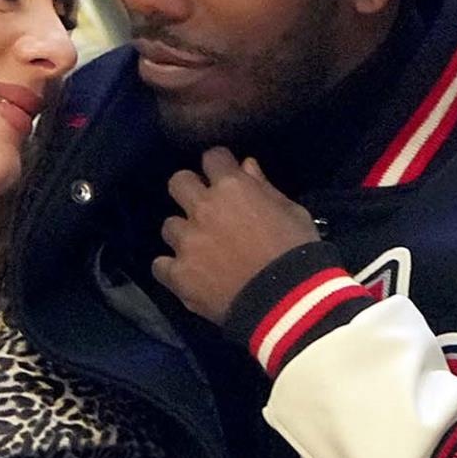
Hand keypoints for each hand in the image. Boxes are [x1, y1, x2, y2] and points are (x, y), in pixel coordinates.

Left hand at [153, 150, 321, 326]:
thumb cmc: (297, 252)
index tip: (224, 176)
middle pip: (177, 182)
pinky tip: (185, 275)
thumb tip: (245, 165)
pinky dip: (170, 268)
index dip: (218, 166)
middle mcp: (203, 208)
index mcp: (232, 187)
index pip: (212, 157)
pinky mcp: (179, 274)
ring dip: (182, 234)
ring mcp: (187, 242)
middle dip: (189, 190)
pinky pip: (159, 265)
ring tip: (198, 250)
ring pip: (168, 226)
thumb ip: (264, 187)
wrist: (286, 301)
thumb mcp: (292, 212)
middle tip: (203, 208)